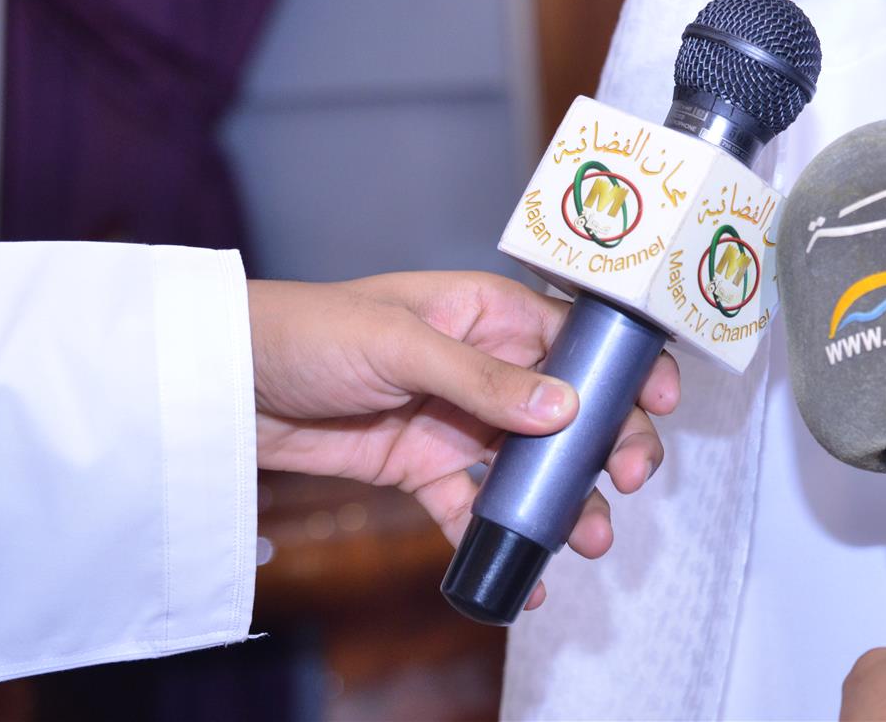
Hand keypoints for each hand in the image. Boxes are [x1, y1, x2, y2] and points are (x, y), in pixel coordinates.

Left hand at [247, 271, 679, 609]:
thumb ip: (484, 381)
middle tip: (629, 481)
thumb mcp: (402, 343)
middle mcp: (485, 366)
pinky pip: (474, 507)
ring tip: (586, 541)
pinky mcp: (424, 469)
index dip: (624, 368)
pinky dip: (500, 536)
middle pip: (568, 408)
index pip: (576, 338)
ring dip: (565, 501)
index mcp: (489, 313)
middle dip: (608, 444)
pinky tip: (526, 573)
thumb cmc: (311, 333)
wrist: (224, 384)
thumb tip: (566, 412)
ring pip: (531, 464)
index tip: (660, 402)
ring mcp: (457, 421)